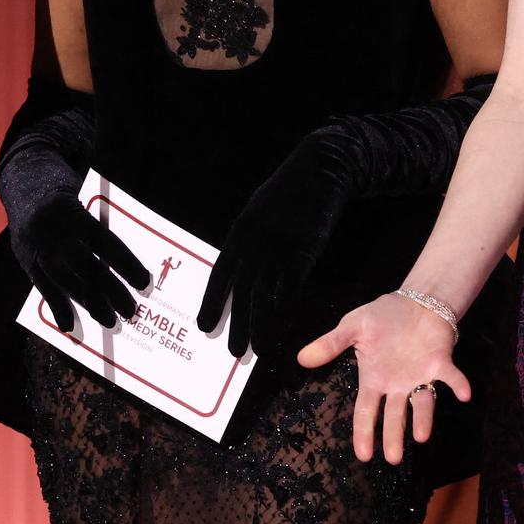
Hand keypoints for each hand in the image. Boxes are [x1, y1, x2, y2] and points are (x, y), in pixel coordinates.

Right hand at [13, 195, 148, 333]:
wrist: (23, 182)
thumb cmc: (65, 196)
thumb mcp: (84, 200)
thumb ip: (97, 228)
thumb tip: (122, 264)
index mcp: (75, 213)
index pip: (105, 242)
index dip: (125, 264)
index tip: (143, 283)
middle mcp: (56, 232)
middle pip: (87, 265)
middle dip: (110, 290)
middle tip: (130, 311)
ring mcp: (39, 247)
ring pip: (66, 280)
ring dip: (88, 303)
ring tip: (109, 321)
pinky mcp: (26, 260)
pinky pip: (42, 287)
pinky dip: (57, 307)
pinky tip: (69, 326)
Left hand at [197, 145, 344, 357]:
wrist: (318, 172)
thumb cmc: (287, 192)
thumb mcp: (257, 212)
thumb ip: (248, 238)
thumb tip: (240, 266)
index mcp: (238, 235)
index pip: (220, 277)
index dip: (212, 303)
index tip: (204, 325)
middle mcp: (254, 246)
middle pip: (242, 294)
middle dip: (237, 324)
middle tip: (234, 352)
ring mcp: (279, 251)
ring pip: (266, 298)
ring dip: (262, 327)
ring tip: (258, 351)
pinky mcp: (303, 253)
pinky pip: (290, 289)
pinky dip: (285, 310)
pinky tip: (284, 328)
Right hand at [298, 294, 470, 464]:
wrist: (414, 302)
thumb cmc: (382, 318)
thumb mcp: (351, 327)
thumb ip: (330, 344)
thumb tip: (301, 358)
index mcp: (374, 379)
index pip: (367, 411)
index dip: (365, 432)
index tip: (363, 455)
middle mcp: (397, 385)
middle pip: (394, 416)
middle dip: (393, 436)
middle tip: (393, 458)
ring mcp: (420, 376)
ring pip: (421, 404)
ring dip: (423, 419)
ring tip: (421, 437)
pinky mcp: (440, 363)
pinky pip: (450, 377)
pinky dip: (457, 385)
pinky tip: (464, 394)